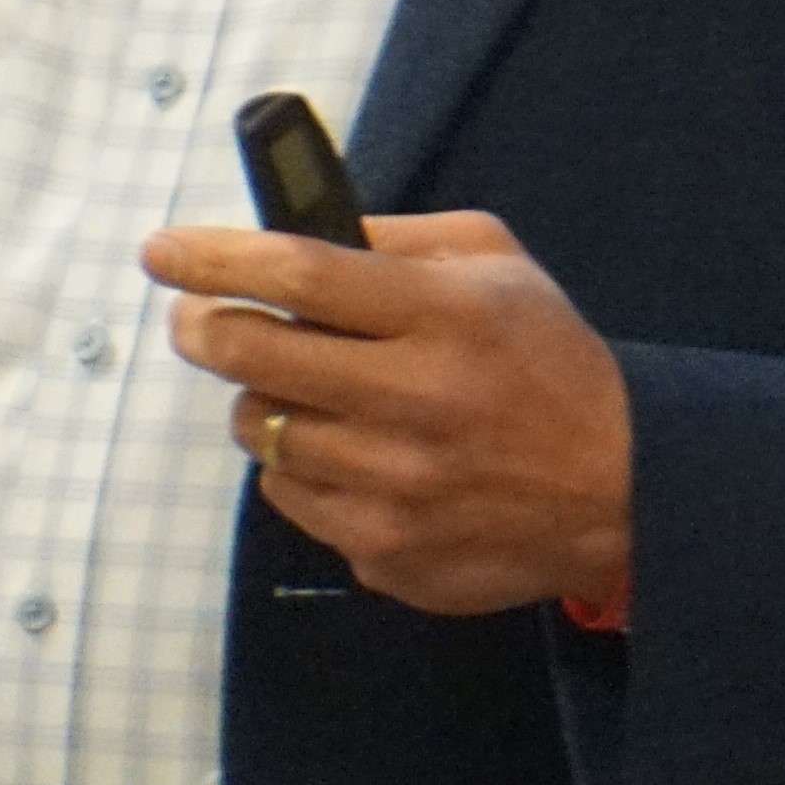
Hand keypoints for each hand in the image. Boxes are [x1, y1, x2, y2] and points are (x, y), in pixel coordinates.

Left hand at [142, 210, 631, 617]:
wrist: (623, 491)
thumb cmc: (548, 362)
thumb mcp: (497, 265)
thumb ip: (395, 239)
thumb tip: (291, 231)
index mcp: (444, 317)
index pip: (301, 275)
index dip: (216, 260)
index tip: (161, 252)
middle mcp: (416, 403)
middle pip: (256, 355)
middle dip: (203, 327)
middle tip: (196, 318)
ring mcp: (396, 488)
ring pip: (262, 432)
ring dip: (264, 402)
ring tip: (304, 390)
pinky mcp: (386, 552)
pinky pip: (290, 497)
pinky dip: (300, 467)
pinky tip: (347, 453)